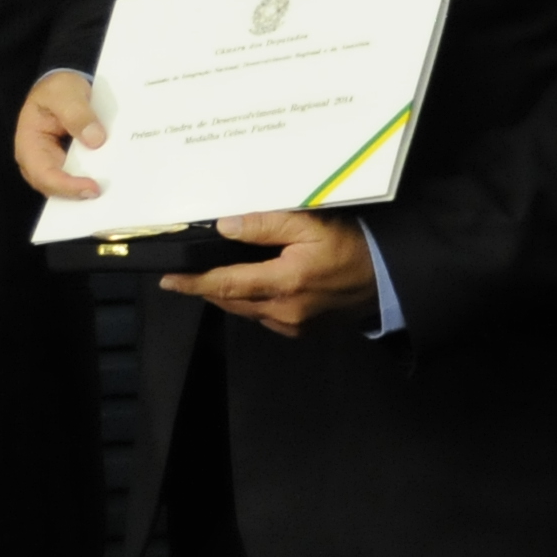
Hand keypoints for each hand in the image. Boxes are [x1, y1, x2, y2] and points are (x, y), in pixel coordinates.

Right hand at [15, 69, 105, 199]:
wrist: (67, 86)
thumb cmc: (58, 88)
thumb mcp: (65, 93)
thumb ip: (77, 114)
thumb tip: (96, 140)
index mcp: (29, 144)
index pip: (43, 174)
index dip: (67, 186)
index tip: (92, 187)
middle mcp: (39, 161)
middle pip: (55, 188)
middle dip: (79, 194)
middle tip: (107, 194)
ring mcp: (56, 165)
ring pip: (68, 189)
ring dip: (88, 191)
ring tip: (112, 192)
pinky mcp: (71, 165)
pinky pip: (80, 179)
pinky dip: (94, 180)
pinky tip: (112, 182)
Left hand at [163, 213, 377, 338]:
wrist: (388, 280)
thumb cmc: (352, 245)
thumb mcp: (311, 225)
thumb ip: (266, 225)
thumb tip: (225, 227)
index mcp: (284, 283)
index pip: (226, 284)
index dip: (193, 284)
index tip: (168, 280)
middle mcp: (284, 311)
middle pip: (231, 302)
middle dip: (206, 290)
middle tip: (184, 275)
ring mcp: (293, 325)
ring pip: (246, 312)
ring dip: (227, 297)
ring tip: (212, 278)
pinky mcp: (301, 331)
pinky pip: (264, 318)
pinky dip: (250, 303)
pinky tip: (250, 288)